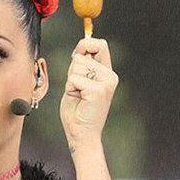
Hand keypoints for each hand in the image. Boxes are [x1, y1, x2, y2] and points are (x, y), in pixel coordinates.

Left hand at [60, 37, 117, 151]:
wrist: (81, 135)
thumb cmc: (77, 111)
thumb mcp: (78, 82)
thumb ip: (82, 65)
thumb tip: (81, 44)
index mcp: (107, 73)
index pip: (100, 45)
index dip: (85, 45)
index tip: (76, 55)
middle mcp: (110, 76)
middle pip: (81, 56)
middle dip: (72, 70)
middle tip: (77, 89)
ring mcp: (105, 83)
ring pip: (76, 66)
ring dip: (71, 81)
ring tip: (78, 96)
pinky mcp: (98, 91)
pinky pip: (73, 79)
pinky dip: (70, 89)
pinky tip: (78, 100)